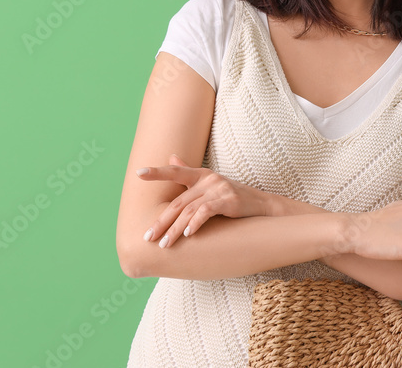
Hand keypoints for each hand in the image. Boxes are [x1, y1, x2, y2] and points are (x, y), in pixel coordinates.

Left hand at [137, 155, 273, 248]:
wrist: (262, 206)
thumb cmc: (234, 197)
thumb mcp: (211, 183)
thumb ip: (189, 172)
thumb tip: (171, 157)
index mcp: (201, 174)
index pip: (175, 171)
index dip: (157, 172)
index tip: (138, 173)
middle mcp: (208, 179)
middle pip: (178, 202)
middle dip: (161, 221)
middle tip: (148, 237)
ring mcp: (219, 189)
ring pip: (189, 210)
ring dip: (174, 229)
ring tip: (164, 244)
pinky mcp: (228, 200)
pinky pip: (206, 212)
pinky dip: (195, 223)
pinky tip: (187, 234)